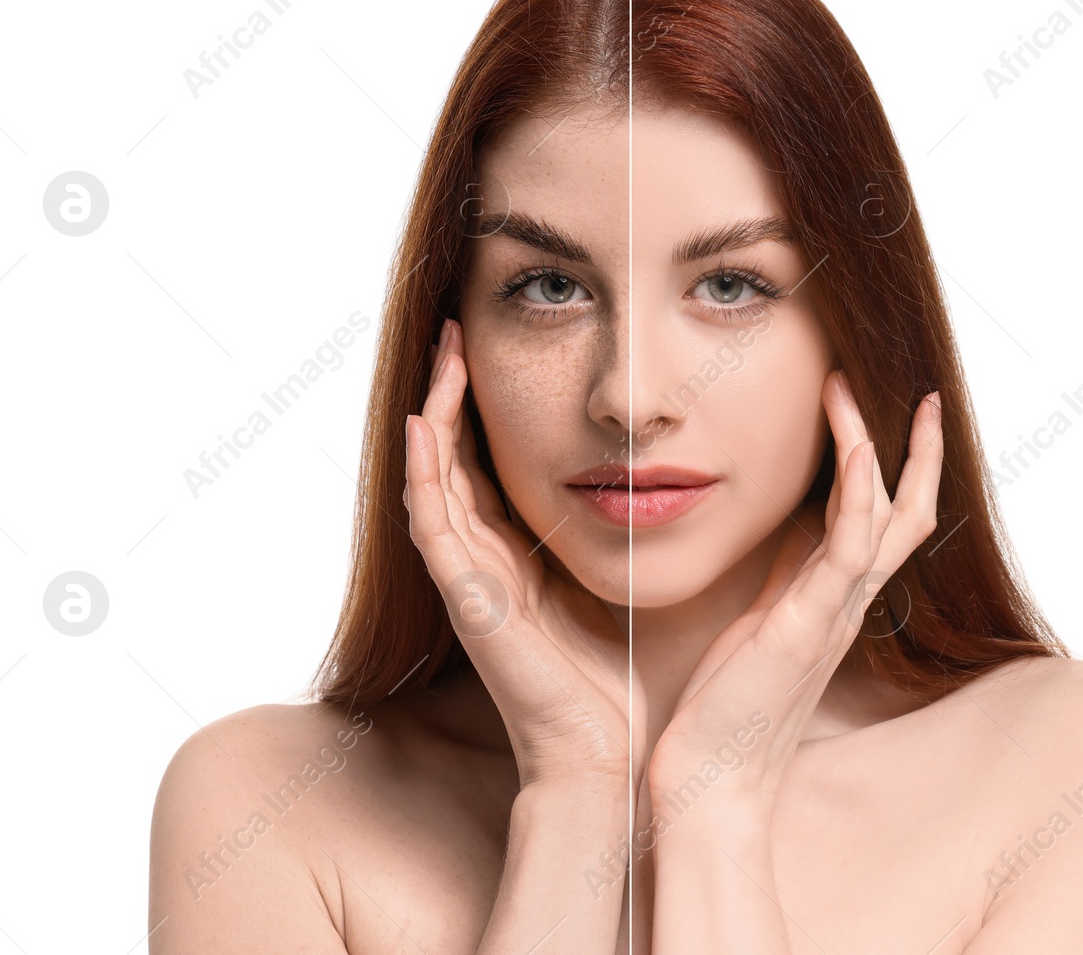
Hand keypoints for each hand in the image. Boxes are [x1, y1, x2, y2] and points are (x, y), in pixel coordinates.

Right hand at [405, 318, 645, 793]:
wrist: (608, 753)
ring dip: (433, 415)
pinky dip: (424, 475)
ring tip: (442, 355)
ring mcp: (468, 582)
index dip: (481, 407)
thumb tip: (659, 478)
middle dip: (449, 393)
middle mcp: (483, 564)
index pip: (485, 466)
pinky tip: (422, 425)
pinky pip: (433, 527)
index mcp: (515, 559)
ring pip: (434, 480)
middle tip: (454, 330)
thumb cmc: (619, 679)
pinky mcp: (468, 604)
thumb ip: (617, 535)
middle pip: (451, 460)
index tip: (491, 347)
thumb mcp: (616, 582)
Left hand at [642, 370, 943, 815]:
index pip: (887, 522)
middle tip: (920, 394)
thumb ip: (785, 579)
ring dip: (875, 446)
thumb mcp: (761, 621)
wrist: (713, 779)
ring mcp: (834, 611)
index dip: (901, 469)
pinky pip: (849, 548)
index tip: (895, 413)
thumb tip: (788, 533)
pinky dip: (860, 493)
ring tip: (852, 390)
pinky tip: (859, 448)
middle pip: (908, 513)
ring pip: (883, 517)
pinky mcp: (808, 622)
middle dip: (917, 451)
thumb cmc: (730, 706)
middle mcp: (848, 602)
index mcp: (837, 599)